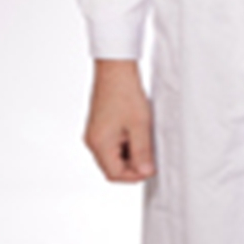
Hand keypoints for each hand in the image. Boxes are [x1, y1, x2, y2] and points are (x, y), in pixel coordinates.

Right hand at [84, 59, 155, 181]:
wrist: (115, 67)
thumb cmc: (125, 91)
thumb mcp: (139, 125)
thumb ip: (142, 152)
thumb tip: (145, 171)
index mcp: (99, 144)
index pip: (114, 174)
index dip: (134, 175)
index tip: (151, 168)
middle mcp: (92, 141)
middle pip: (112, 167)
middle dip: (133, 165)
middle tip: (151, 155)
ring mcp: (94, 133)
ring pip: (113, 155)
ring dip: (130, 153)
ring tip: (145, 138)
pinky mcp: (99, 125)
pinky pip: (112, 143)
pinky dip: (125, 143)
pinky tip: (138, 131)